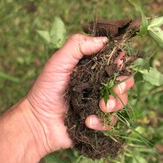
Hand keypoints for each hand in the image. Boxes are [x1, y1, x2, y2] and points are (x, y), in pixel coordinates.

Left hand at [25, 34, 134, 153]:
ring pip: (121, 102)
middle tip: (114, 89)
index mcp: (92, 69)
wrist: (38, 121)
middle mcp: (99, 85)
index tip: (119, 63)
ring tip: (101, 108)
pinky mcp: (98, 122)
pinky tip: (88, 122)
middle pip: (124, 82)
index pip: (115, 62)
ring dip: (115, 104)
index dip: (121, 61)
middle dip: (122, 85)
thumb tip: (105, 40)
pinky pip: (111, 122)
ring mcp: (100, 105)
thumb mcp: (59, 62)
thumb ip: (78, 46)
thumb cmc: (46, 89)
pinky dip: (102, 122)